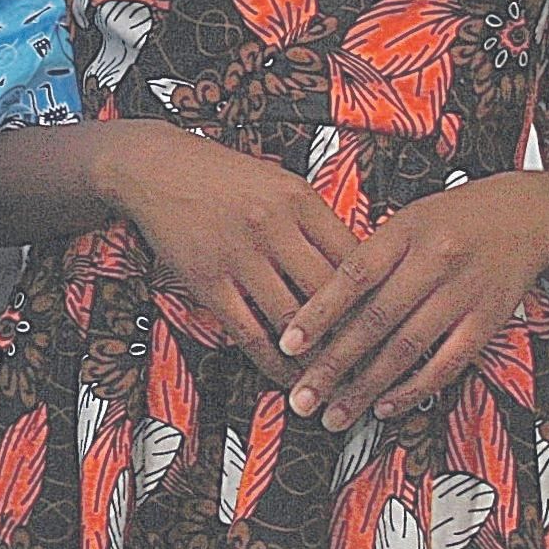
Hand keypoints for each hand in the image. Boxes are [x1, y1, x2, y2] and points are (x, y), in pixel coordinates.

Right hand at [102, 123, 360, 381]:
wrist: (156, 167)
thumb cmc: (223, 176)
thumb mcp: (280, 183)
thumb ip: (317, 222)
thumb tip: (357, 265)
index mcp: (300, 199)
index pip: (355, 256)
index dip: (378, 296)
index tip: (392, 323)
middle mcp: (274, 226)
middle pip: (331, 293)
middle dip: (358, 335)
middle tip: (377, 365)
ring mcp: (239, 256)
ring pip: (294, 320)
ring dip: (318, 358)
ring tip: (338, 380)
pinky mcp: (208, 282)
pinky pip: (250, 334)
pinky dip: (275, 363)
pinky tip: (289, 377)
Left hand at [278, 173, 548, 430]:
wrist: (528, 216)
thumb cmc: (455, 218)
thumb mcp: (408, 219)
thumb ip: (369, 257)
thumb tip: (317, 306)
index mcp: (405, 230)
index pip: (353, 276)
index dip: (318, 313)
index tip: (288, 344)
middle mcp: (434, 260)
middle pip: (375, 320)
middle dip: (333, 365)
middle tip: (302, 397)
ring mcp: (464, 293)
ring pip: (407, 349)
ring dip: (366, 388)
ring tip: (335, 414)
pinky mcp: (488, 321)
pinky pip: (447, 364)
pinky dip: (414, 389)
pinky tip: (386, 407)